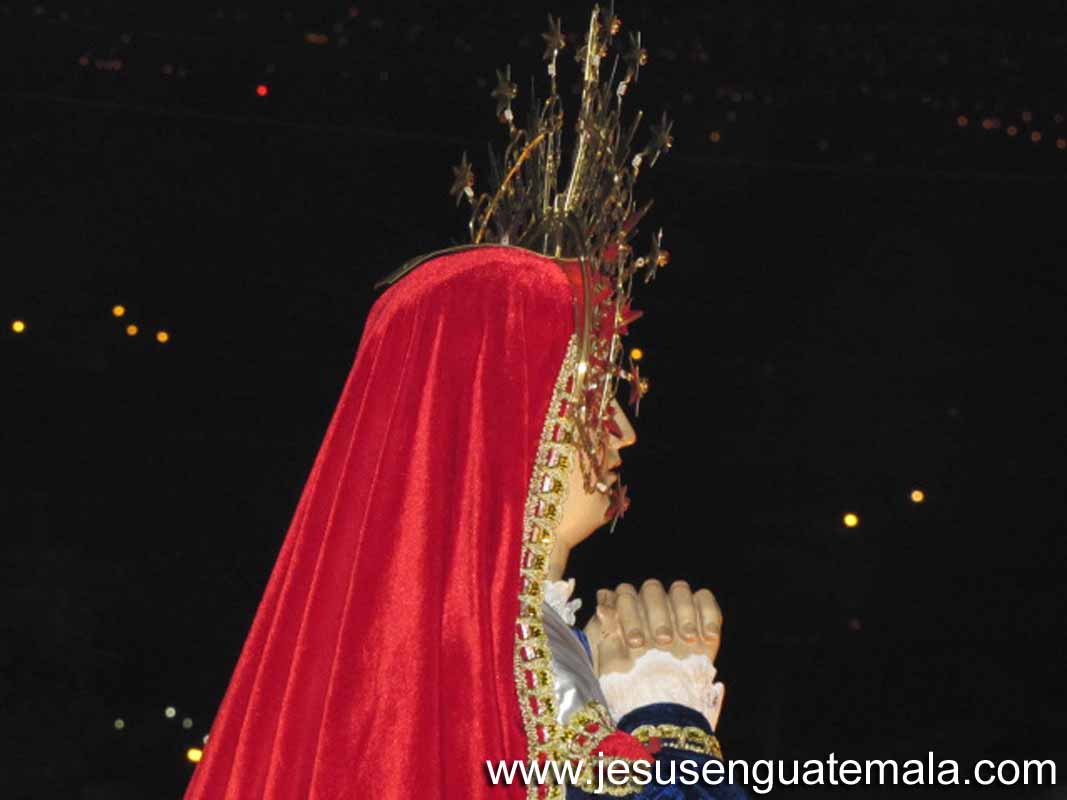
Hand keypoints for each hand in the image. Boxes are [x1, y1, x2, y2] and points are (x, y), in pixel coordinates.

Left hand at [585, 579, 721, 673]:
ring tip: (686, 639)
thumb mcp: (611, 661)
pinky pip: (706, 600)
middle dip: (656, 614)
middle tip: (662, 641)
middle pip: (652, 589)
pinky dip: (708, 613)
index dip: (629, 613)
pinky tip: (707, 636)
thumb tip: (603, 601)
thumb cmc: (630, 685)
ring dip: (682, 612)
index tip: (636, 642)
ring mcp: (676, 610)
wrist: (660, 711)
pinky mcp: (702, 619)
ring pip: (679, 590)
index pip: (626, 593)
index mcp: (626, 610)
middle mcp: (650, 606)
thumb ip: (606, 629)